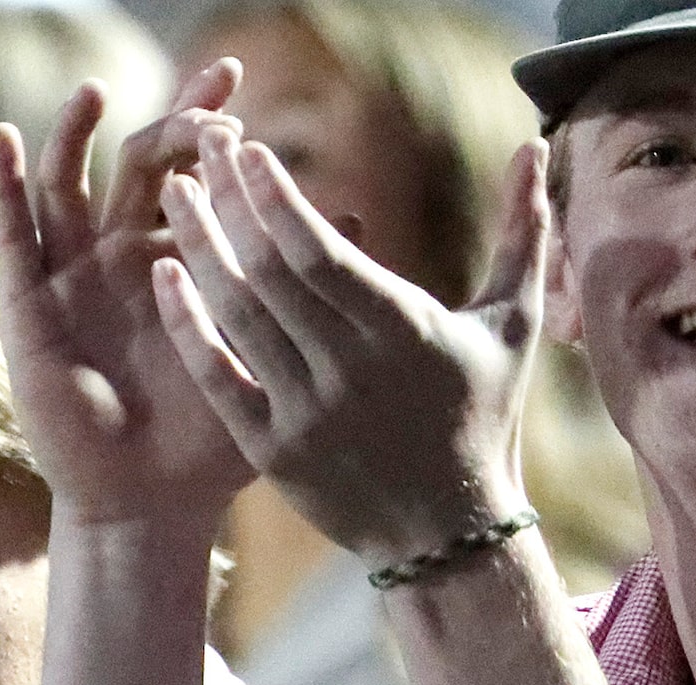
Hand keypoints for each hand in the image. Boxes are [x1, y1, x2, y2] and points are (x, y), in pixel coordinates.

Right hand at [0, 66, 255, 525]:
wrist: (149, 503)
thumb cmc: (209, 439)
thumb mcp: (268, 354)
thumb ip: (301, 290)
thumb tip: (361, 219)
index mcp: (178, 258)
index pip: (193, 171)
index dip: (209, 125)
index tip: (238, 82)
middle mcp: (120, 257)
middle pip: (134, 163)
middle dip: (167, 122)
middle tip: (209, 108)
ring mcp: (70, 279)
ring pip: (65, 185)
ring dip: (73, 134)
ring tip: (93, 93)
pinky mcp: (27, 308)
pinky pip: (11, 238)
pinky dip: (1, 186)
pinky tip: (0, 138)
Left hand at [153, 125, 546, 561]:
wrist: (448, 529)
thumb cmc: (483, 415)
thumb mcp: (514, 324)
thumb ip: (522, 231)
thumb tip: (532, 144)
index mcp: (403, 330)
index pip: (321, 253)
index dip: (276, 199)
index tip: (246, 151)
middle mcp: (348, 369)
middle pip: (270, 274)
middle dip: (229, 205)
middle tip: (196, 147)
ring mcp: (304, 412)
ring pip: (238, 317)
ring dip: (199, 250)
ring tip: (171, 195)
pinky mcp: (271, 449)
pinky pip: (217, 377)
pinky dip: (187, 326)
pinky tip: (163, 276)